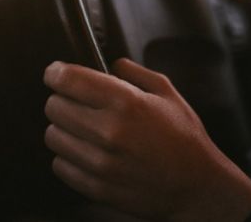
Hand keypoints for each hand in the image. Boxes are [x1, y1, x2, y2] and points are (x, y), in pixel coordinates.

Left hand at [43, 59, 250, 221]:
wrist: (198, 188)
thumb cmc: (185, 139)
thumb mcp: (168, 94)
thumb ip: (136, 73)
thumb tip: (112, 63)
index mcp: (126, 103)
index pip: (68, 79)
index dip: (56, 72)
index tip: (56, 73)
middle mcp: (109, 131)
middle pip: (53, 106)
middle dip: (62, 99)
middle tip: (76, 103)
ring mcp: (100, 162)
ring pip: (52, 136)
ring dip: (63, 129)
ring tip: (83, 130)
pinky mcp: (96, 187)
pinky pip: (60, 165)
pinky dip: (68, 157)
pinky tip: (87, 152)